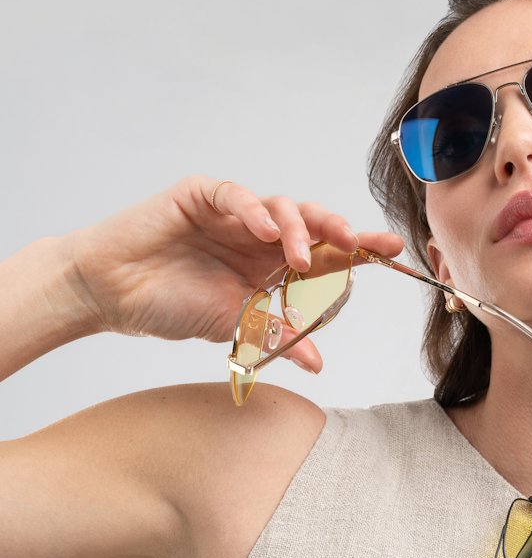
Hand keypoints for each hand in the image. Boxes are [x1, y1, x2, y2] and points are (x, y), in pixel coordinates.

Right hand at [64, 176, 404, 371]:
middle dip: (341, 231)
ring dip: (299, 229)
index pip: (326, 254)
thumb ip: (274, 335)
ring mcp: (234, 213)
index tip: (393, 252)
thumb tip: (317, 363)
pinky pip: (236, 194)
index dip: (359, 250)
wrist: (113, 295)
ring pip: (283, 206)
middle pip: (314, 223)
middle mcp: (261, 236)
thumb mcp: (232, 326)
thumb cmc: (172, 306)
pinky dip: (254, 210)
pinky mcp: (202, 196)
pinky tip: (266, 229)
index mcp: (273, 265)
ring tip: (300, 259)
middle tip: (360, 245)